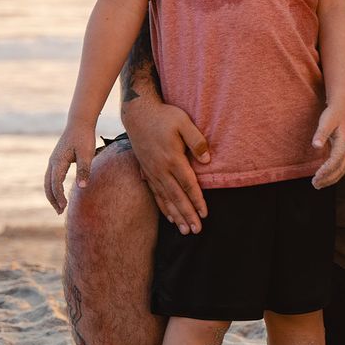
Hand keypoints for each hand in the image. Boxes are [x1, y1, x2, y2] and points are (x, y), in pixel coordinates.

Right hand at [43, 120, 97, 213]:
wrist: (79, 122)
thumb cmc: (84, 137)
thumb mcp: (87, 154)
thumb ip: (84, 170)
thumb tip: (82, 186)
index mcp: (58, 161)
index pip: (56, 183)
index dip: (59, 196)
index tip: (65, 207)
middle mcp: (52, 162)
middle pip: (48, 185)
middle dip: (53, 199)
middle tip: (60, 212)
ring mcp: (53, 160)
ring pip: (48, 182)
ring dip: (52, 194)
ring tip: (59, 206)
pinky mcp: (56, 159)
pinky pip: (51, 177)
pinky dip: (53, 187)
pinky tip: (60, 192)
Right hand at [123, 94, 210, 233]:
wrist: (138, 114)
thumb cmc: (164, 116)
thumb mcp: (183, 122)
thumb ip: (196, 140)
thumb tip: (207, 160)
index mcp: (172, 158)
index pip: (188, 185)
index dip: (197, 201)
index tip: (204, 214)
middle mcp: (161, 169)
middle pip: (177, 197)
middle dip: (187, 215)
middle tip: (196, 230)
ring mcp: (153, 172)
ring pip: (165, 199)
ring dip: (176, 216)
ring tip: (185, 230)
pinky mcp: (147, 172)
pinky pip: (156, 194)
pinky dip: (163, 207)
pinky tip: (169, 217)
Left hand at [310, 104, 344, 188]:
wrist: (343, 107)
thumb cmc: (334, 113)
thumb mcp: (326, 121)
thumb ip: (321, 133)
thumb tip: (315, 145)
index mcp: (344, 143)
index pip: (335, 161)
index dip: (326, 171)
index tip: (316, 176)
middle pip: (340, 170)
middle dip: (328, 179)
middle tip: (315, 184)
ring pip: (341, 170)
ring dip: (331, 179)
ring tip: (318, 185)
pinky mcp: (343, 151)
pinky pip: (340, 167)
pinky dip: (333, 174)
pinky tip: (324, 177)